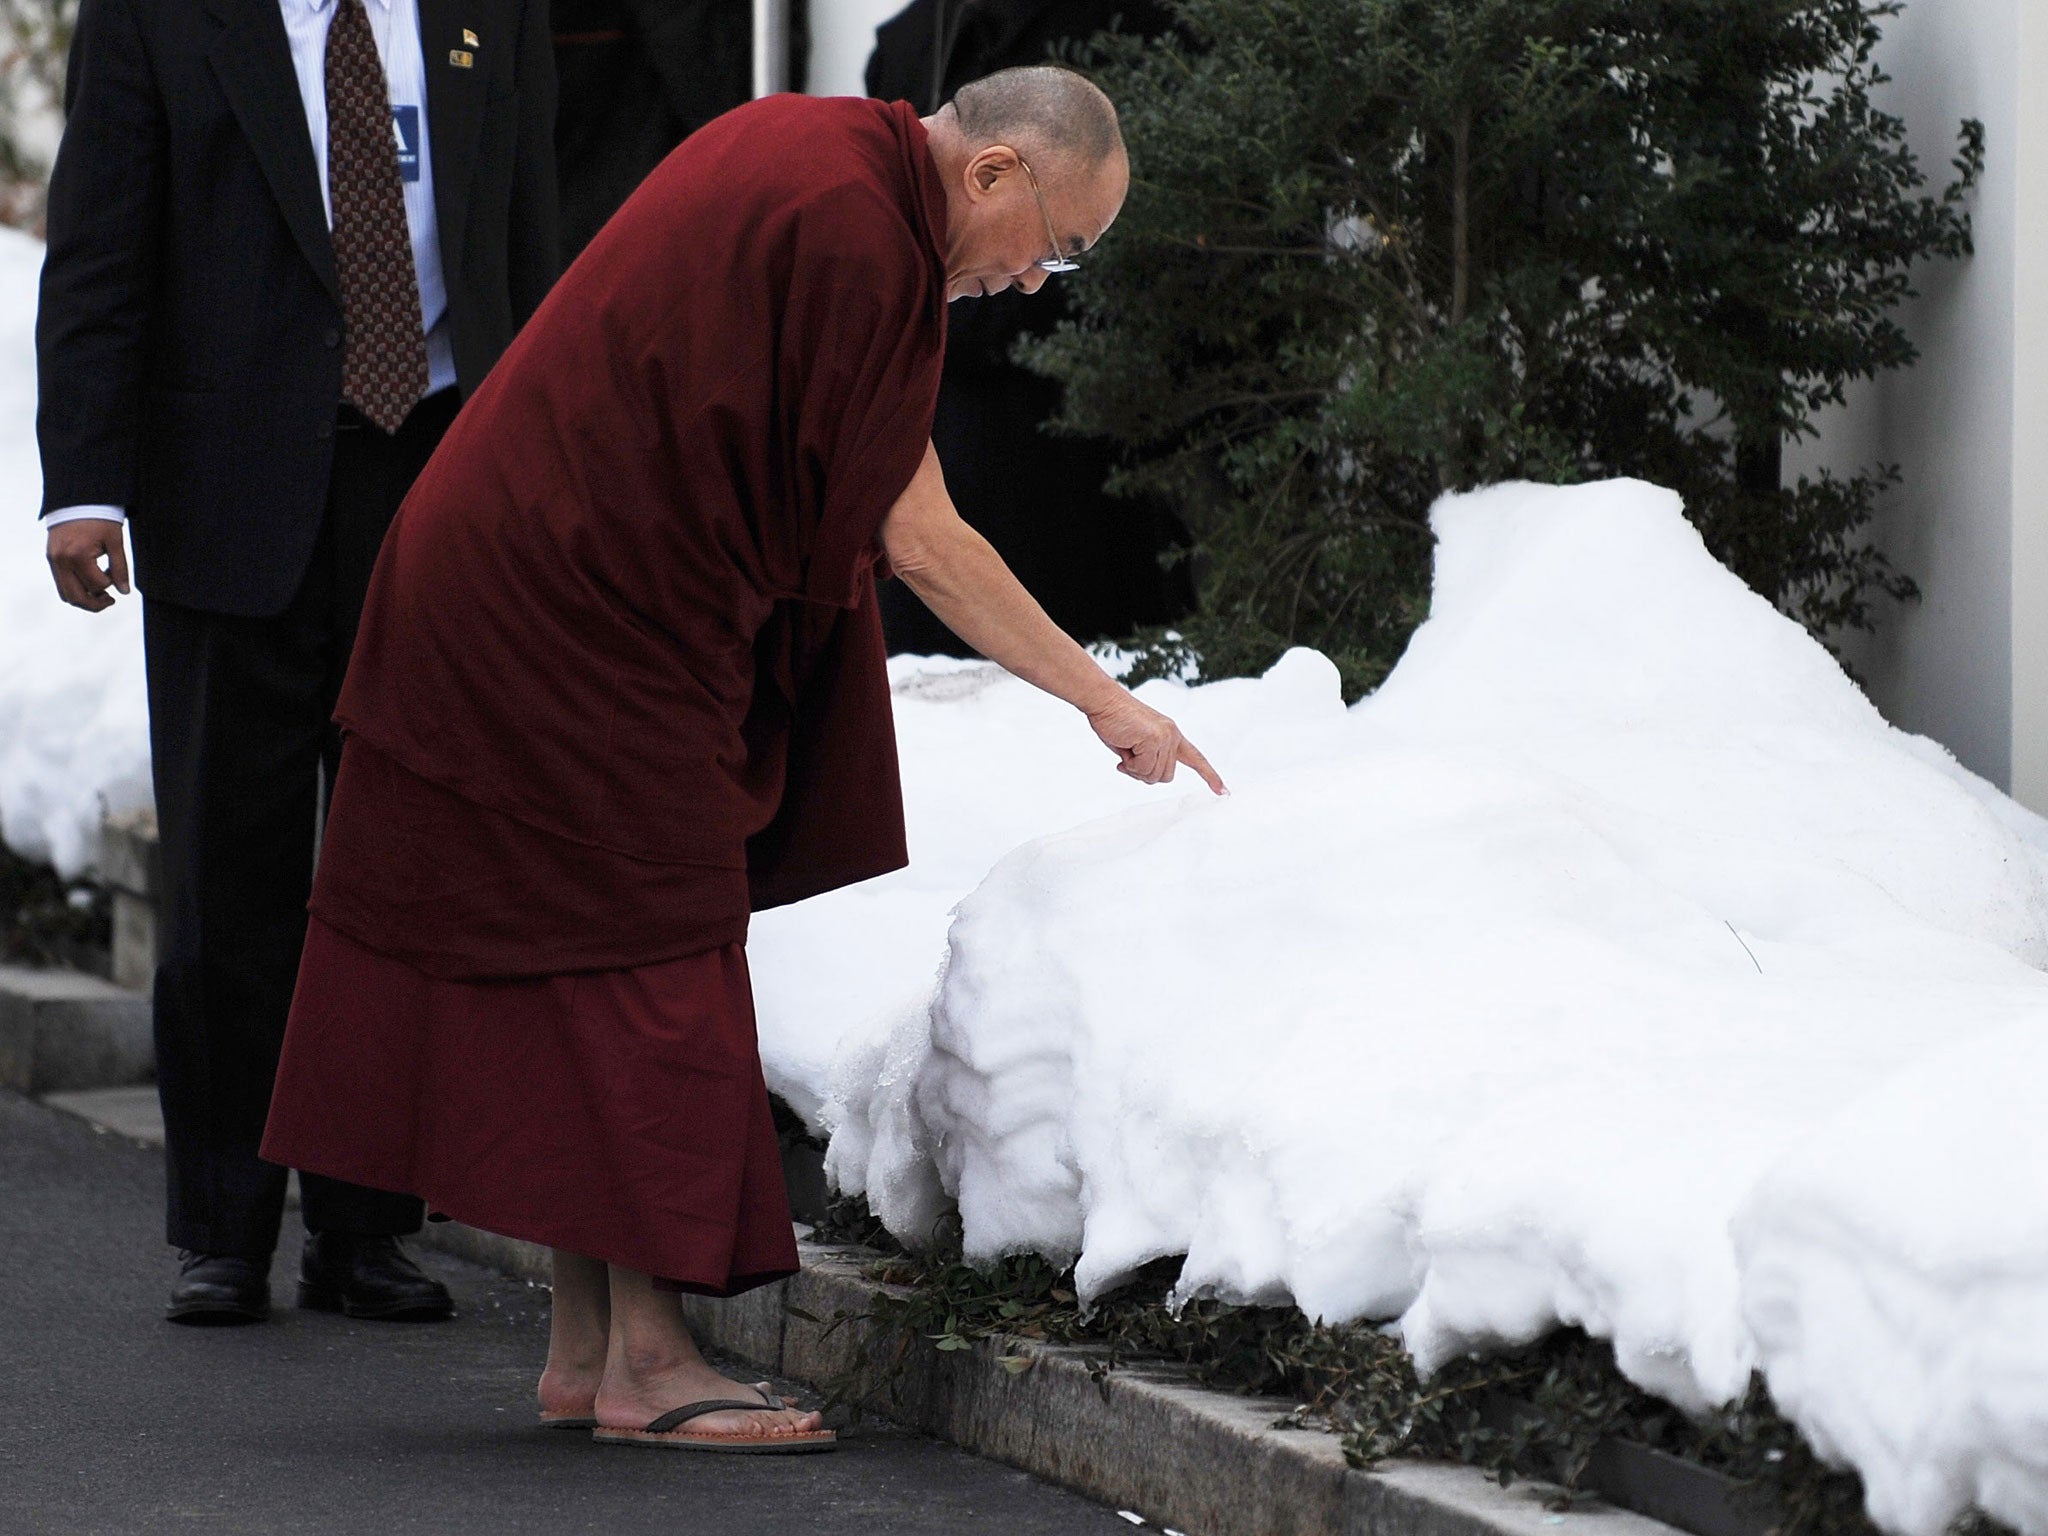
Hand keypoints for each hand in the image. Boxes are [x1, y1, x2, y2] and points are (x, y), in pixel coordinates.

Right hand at [46, 518, 130, 611]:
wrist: (77, 499)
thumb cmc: (99, 518)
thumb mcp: (115, 541)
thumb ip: (120, 568)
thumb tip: (124, 592)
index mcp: (77, 555)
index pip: (97, 585)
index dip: (111, 583)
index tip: (116, 574)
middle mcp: (61, 560)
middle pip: (75, 597)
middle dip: (95, 604)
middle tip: (110, 601)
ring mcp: (53, 560)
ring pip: (65, 593)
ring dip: (83, 599)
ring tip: (101, 593)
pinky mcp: (50, 557)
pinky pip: (61, 582)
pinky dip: (75, 587)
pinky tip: (89, 581)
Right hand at [1086, 687, 1227, 794]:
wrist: (1103, 700)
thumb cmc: (1115, 722)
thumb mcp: (1136, 745)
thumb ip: (1149, 759)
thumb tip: (1149, 776)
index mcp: (1172, 735)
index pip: (1196, 758)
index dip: (1210, 776)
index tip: (1224, 792)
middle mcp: (1173, 735)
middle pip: (1166, 777)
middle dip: (1144, 774)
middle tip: (1128, 759)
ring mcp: (1165, 736)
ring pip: (1154, 775)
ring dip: (1135, 769)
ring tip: (1126, 749)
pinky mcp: (1154, 738)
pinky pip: (1143, 768)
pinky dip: (1129, 765)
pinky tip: (1124, 748)